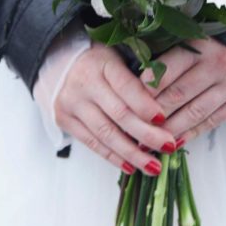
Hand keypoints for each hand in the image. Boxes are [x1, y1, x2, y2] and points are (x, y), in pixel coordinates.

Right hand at [54, 44, 178, 175]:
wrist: (56, 63)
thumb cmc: (97, 62)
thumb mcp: (117, 58)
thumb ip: (137, 78)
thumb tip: (166, 107)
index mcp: (102, 63)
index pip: (126, 86)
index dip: (145, 104)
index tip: (164, 119)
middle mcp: (84, 84)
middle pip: (119, 114)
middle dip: (147, 134)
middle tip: (169, 146)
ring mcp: (71, 104)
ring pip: (106, 134)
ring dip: (132, 153)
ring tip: (154, 166)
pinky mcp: (64, 120)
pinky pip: (92, 143)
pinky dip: (113, 157)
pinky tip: (131, 166)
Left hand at [144, 39, 225, 146]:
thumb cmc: (217, 47)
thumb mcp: (194, 43)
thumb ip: (171, 58)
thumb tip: (138, 84)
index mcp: (200, 45)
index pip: (167, 68)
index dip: (146, 88)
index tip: (128, 102)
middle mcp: (217, 64)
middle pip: (178, 93)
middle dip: (153, 114)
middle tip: (134, 128)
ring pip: (194, 112)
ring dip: (170, 130)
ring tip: (150, 142)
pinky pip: (211, 122)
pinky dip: (191, 134)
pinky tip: (175, 142)